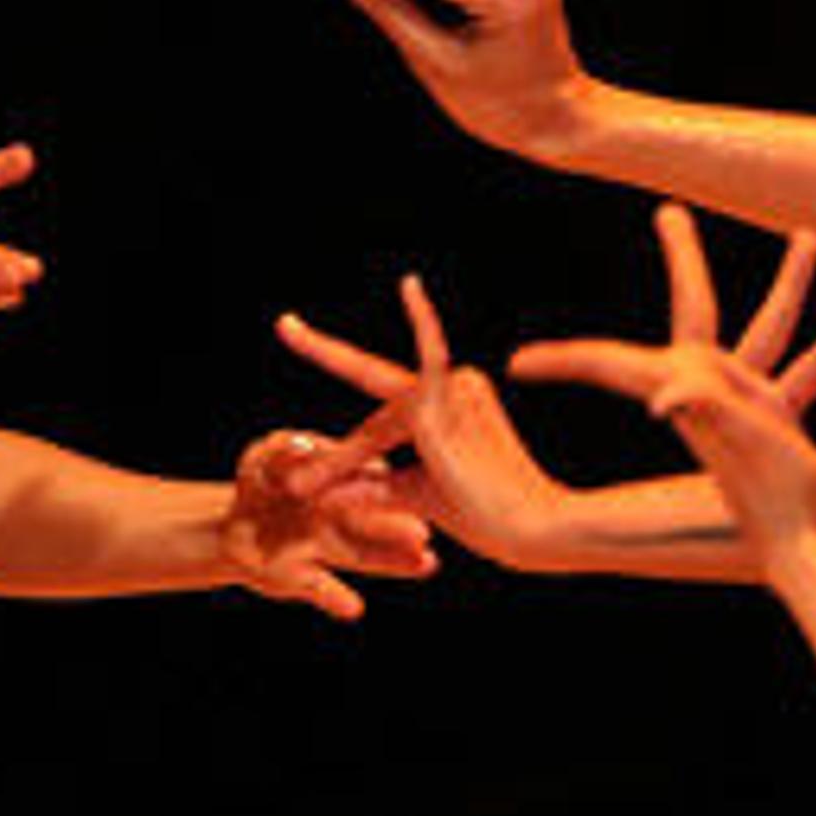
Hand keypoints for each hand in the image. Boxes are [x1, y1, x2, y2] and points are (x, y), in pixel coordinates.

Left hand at [218, 414, 434, 620]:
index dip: (382, 483)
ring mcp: (324, 549)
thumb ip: (283, 450)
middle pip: (373, 521)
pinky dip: (338, 599)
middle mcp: (338, 518)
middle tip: (425, 532)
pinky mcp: (303, 578)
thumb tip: (304, 446)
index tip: (404, 480)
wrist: (232, 529)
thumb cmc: (257, 483)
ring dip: (392, 562)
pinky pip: (323, 590)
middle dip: (398, 527)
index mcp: (334, 484)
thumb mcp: (263, 458)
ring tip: (427, 565)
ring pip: (362, 555)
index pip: (365, 480)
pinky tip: (354, 607)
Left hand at [274, 272, 579, 566]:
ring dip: (339, 462)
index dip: (336, 365)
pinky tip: (410, 287)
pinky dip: (423, 323)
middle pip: (375, 414)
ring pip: (375, 430)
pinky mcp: (447, 401)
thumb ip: (367, 487)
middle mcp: (454, 387)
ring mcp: (451, 392)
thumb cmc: (489, 517)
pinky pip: (425, 363)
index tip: (301, 331)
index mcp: (450, 403)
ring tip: (298, 488)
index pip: (381, 396)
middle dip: (324, 369)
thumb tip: (313, 489)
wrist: (531, 529)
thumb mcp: (412, 497)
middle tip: (283, 327)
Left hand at [513, 208, 815, 542]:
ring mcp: (746, 400)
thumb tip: (663, 400)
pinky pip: (805, 372)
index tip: (515, 364)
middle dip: (686, 258)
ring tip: (808, 234)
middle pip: (694, 305)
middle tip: (670, 210)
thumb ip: (705, 411)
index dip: (565, 358)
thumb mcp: (740, 445)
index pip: (609, 361)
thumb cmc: (770, 497)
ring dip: (788, 284)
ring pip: (769, 326)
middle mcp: (707, 386)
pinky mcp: (777, 416)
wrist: (800, 541)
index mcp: (681, 388)